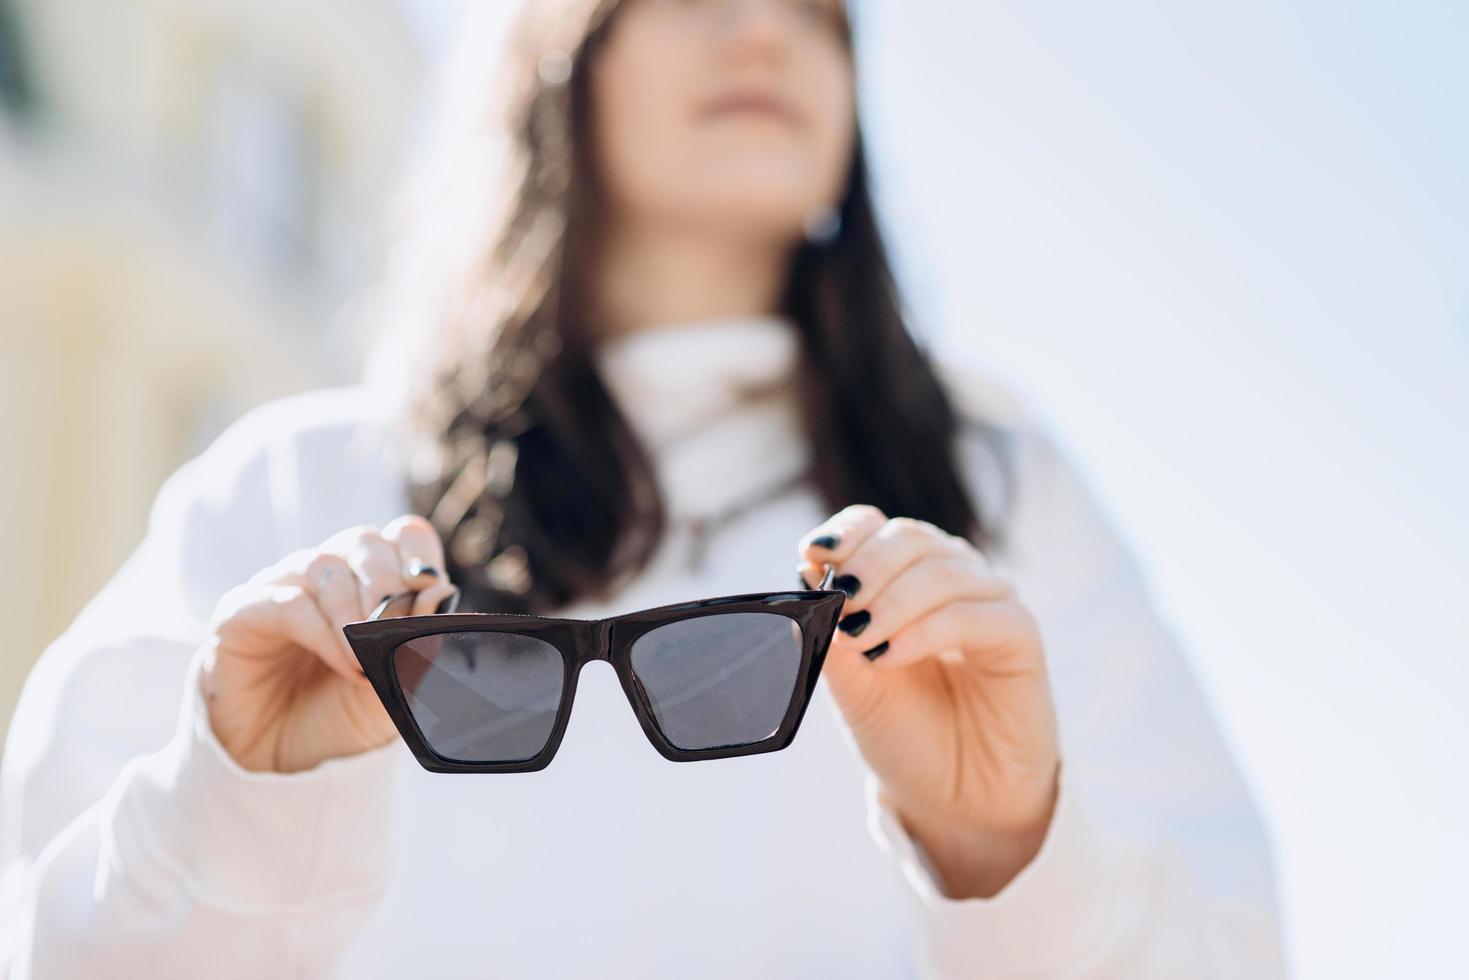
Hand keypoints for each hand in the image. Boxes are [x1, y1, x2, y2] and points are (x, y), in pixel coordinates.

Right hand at [200, 516, 457, 773]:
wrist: (285, 766)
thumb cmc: (342, 716)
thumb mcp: (394, 687)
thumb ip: (419, 643)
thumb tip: (441, 592)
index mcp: (373, 582)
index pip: (402, 538)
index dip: (418, 556)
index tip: (430, 591)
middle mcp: (328, 576)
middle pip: (364, 542)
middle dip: (387, 581)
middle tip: (394, 627)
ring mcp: (282, 588)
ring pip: (323, 565)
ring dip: (352, 610)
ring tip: (364, 658)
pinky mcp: (241, 612)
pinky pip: (284, 601)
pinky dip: (321, 630)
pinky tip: (342, 661)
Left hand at [797, 505, 1059, 897]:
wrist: (953, 801)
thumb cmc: (903, 735)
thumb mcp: (852, 685)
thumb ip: (830, 633)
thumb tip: (805, 576)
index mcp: (902, 578)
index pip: (875, 526)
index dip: (846, 532)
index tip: (813, 554)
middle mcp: (948, 578)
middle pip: (909, 538)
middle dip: (867, 567)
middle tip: (841, 605)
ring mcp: (987, 601)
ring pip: (941, 571)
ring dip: (892, 602)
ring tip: (862, 641)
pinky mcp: (1020, 634)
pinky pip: (975, 613)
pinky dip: (927, 629)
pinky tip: (892, 656)